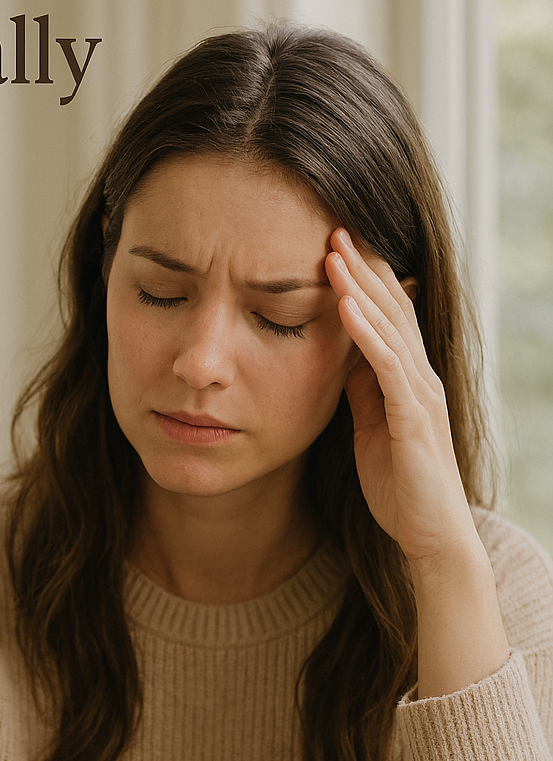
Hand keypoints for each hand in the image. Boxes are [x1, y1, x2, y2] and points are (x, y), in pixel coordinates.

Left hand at [325, 228, 476, 562]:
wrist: (427, 532)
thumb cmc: (398, 481)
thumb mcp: (370, 424)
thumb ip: (361, 388)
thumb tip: (340, 354)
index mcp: (405, 378)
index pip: (386, 316)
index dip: (363, 280)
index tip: (333, 245)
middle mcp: (418, 377)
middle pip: (390, 309)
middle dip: (363, 269)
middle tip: (335, 228)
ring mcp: (419, 394)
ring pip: (390, 328)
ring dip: (360, 288)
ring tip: (334, 252)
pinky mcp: (413, 418)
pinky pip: (388, 367)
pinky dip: (367, 335)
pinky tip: (346, 308)